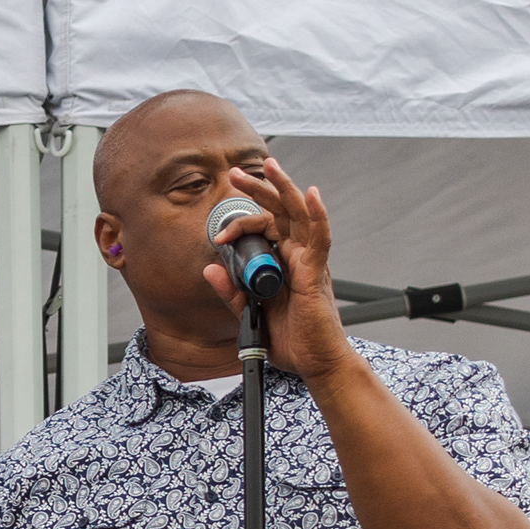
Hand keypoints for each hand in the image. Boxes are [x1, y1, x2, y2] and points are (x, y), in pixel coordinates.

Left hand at [205, 154, 354, 381]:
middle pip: (279, 213)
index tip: (217, 237)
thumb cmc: (291, 340)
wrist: (315, 364)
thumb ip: (232, 292)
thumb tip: (210, 268)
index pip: (262, 229)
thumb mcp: (250, 314)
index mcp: (282, 263)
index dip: (239, 226)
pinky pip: (319, 238)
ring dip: (283, 188)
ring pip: (298, 215)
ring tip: (269, 165)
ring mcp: (309, 262)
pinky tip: (310, 194)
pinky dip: (316, 214)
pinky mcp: (317, 272)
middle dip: (259, 189)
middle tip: (235, 172)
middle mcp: (297, 257)